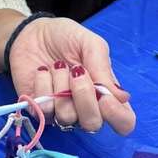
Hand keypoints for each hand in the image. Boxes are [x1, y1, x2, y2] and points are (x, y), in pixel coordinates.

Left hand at [9, 17, 135, 135]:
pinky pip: (44, 110)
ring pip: (67, 117)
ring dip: (61, 86)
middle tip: (77, 72)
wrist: (33, 32)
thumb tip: (122, 98)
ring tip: (58, 66)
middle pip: (93, 124)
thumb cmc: (66, 38)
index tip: (105, 97)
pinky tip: (43, 71)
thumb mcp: (91, 44)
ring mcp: (62, 111)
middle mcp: (86, 108)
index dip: (117, 115)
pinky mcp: (39, 110)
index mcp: (106, 93)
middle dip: (84, 97)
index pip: (124, 122)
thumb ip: (104, 68)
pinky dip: (43, 85)